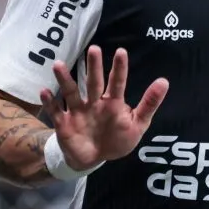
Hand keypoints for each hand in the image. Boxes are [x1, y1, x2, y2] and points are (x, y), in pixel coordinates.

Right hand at [39, 46, 168, 170]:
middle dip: (93, 67)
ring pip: (71, 93)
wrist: (94, 159)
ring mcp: (78, 112)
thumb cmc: (117, 138)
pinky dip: (49, 102)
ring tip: (58, 64)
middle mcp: (94, 103)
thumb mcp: (137, 124)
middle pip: (94, 82)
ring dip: (65, 79)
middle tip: (94, 49)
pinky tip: (44, 91)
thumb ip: (149, 104)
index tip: (121, 52)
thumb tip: (165, 81)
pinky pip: (56, 111)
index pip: (117, 83)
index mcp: (113, 102)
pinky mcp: (64, 124)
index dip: (119, 68)